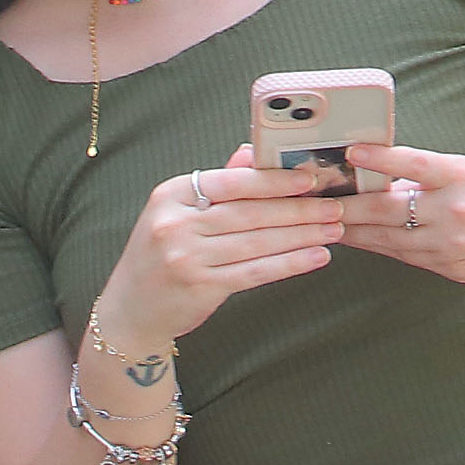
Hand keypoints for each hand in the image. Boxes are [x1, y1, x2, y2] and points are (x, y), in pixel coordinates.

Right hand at [89, 145, 347, 348]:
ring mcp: (186, 258)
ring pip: (258, 242)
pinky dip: (290, 263)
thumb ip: (217, 184)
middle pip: (250, 213)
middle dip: (298, 209)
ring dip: (302, 235)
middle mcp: (176, 224)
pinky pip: (255, 272)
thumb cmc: (161, 253)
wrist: (129, 311)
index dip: (274, 180)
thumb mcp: (177, 211)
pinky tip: (316, 257)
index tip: (310, 178)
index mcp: (171, 194)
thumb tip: (253, 153)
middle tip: (334, 205)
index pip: (232, 182)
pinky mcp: (201, 288)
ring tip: (334, 229)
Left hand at [333, 143, 464, 283]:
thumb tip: (385, 174)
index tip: (350, 152)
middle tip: (314, 197)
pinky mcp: (450, 269)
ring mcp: (453, 247)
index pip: (416, 164)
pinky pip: (404, 256)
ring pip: (388, 238)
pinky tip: (358, 238)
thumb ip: (433, 174)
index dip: (380, 158)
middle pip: (389, 209)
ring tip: (323, 220)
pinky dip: (378, 245)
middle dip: (347, 205)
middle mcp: (459, 213)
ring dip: (353, 230)